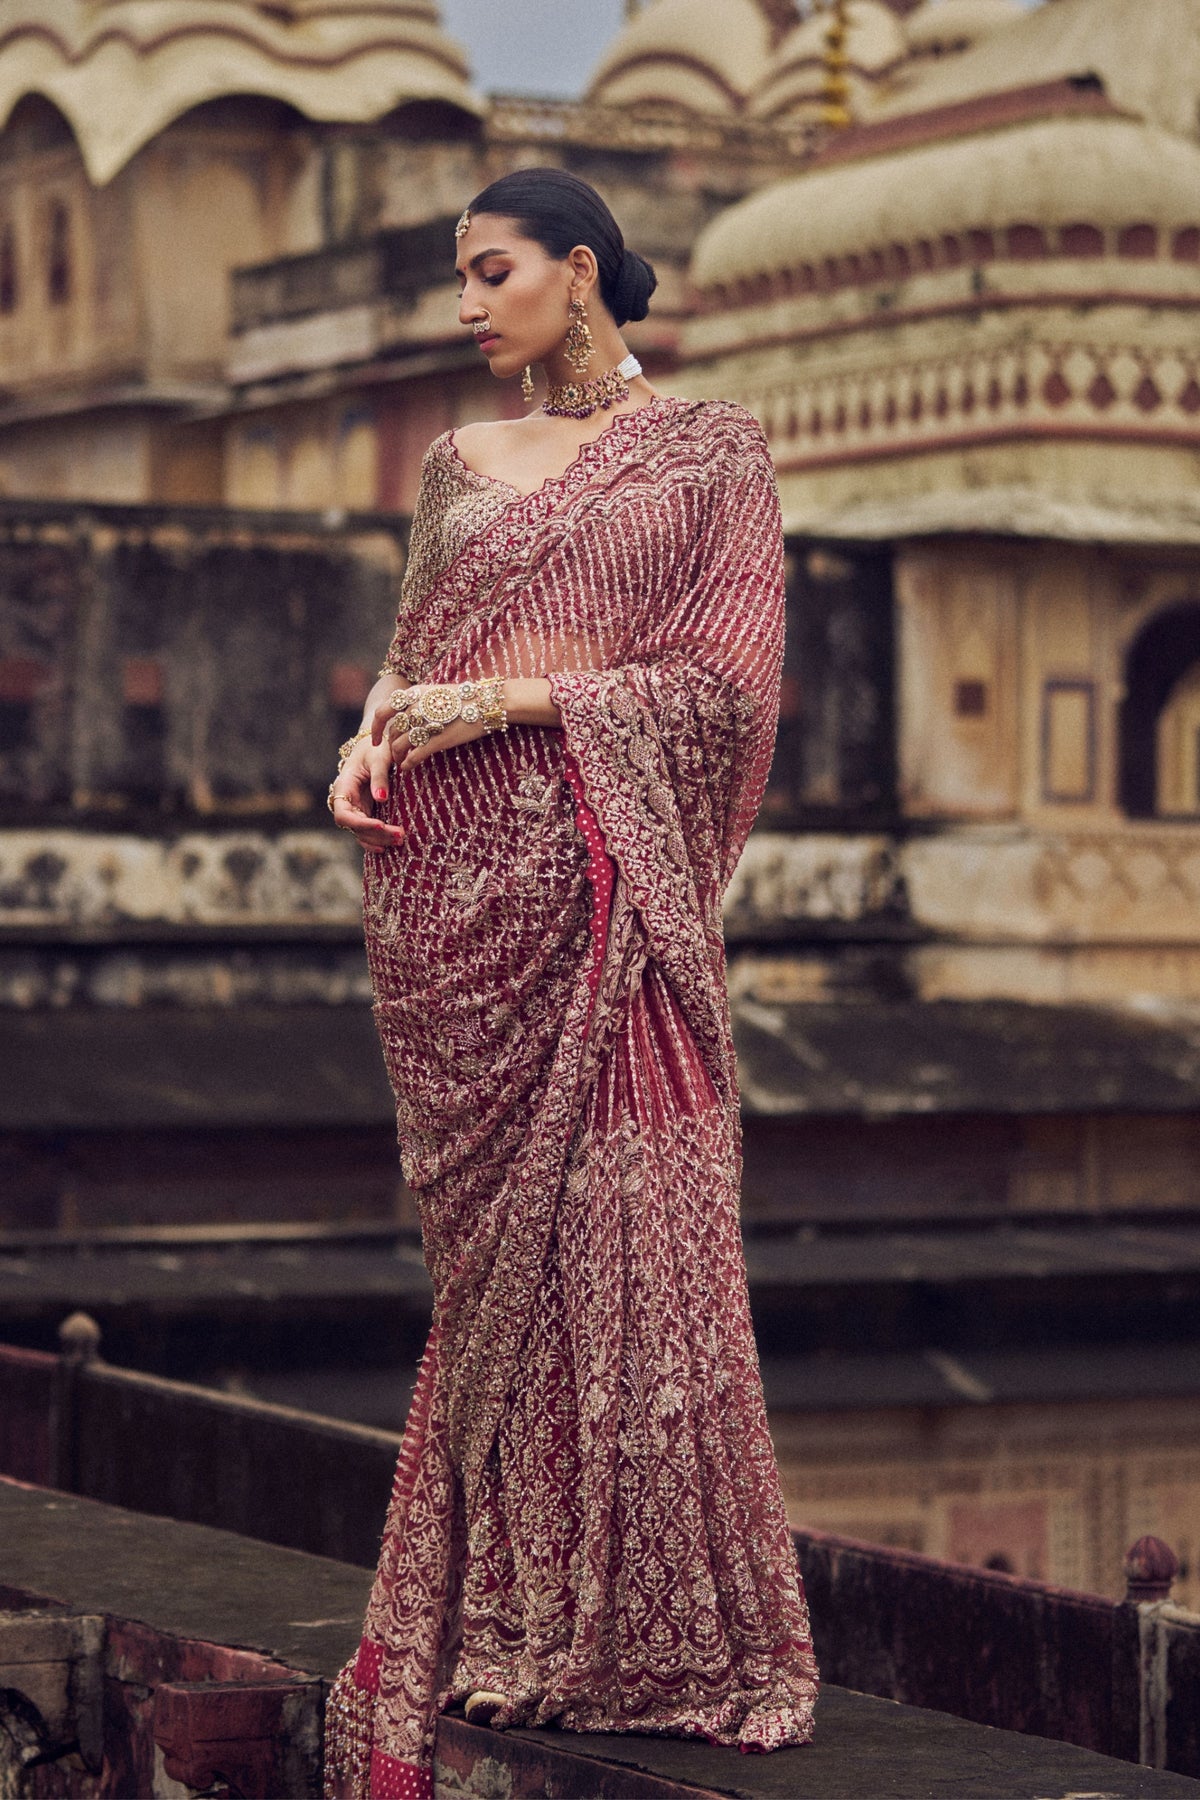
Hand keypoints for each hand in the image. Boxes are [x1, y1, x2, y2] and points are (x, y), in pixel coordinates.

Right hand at [329, 740, 404, 851]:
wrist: (376, 744)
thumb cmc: (376, 748)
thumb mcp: (378, 757)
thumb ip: (379, 776)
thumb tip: (381, 798)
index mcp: (344, 787)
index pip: (344, 814)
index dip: (360, 823)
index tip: (380, 825)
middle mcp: (347, 801)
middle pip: (355, 827)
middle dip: (376, 834)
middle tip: (400, 835)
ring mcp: (356, 808)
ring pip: (361, 832)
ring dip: (379, 840)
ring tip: (400, 840)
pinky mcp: (366, 811)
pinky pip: (367, 831)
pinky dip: (376, 840)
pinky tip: (387, 847)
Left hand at [370, 685, 488, 773]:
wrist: (487, 702)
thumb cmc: (466, 698)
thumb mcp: (437, 692)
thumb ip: (420, 701)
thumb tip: (410, 713)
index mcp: (413, 694)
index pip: (383, 712)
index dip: (375, 728)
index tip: (376, 740)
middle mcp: (414, 708)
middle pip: (392, 732)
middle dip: (390, 746)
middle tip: (395, 755)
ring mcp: (424, 724)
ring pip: (399, 745)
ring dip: (398, 757)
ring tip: (402, 763)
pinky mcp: (436, 740)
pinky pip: (413, 756)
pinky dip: (407, 764)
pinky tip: (408, 768)